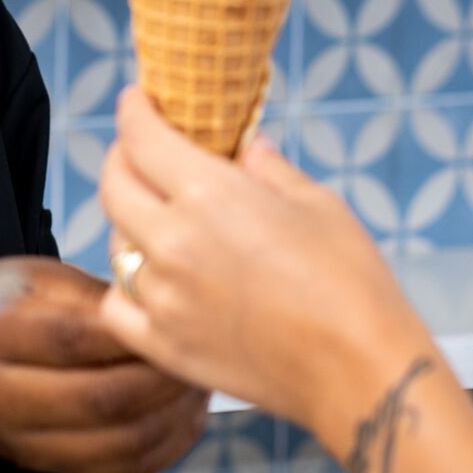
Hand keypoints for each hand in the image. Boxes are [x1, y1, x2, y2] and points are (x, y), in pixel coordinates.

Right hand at [0, 253, 208, 472]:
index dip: (132, 333)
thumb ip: (90, 296)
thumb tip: (158, 310)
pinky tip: (180, 416)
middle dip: (164, 379)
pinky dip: (163, 448)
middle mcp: (0, 397)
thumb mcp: (27, 281)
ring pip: (117, 445)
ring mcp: (21, 443)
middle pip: (101, 400)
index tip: (175, 314)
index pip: (72, 339)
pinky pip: (118, 471)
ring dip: (172, 417)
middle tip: (198, 352)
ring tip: (196, 383)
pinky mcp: (44, 468)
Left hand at [94, 87, 429, 434]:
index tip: (137, 101)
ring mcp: (162, 298)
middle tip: (140, 151)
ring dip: (129, 222)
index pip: (141, 138)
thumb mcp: (317, 204)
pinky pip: (117, 305)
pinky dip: (126, 287)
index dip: (133, 111)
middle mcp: (172, 243)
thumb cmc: (350, 283)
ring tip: (156, 218)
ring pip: (115, 245)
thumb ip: (268, 169)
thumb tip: (247, 146)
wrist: (359, 371)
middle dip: (123, 158)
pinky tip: (150, 280)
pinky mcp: (164, 347)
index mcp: (208, 195)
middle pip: (114, 186)